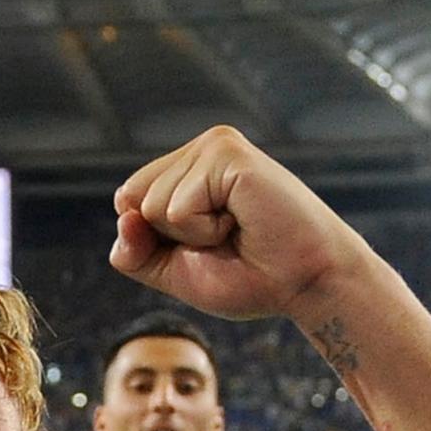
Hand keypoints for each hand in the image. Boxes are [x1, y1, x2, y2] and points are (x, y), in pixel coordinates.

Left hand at [111, 126, 377, 323]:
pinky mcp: (228, 154)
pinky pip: (177, 207)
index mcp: (188, 167)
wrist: (308, 284)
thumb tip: (122, 215)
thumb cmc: (253, 277)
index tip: (208, 246)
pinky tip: (243, 221)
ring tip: (238, 229)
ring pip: (152, 205)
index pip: (128, 200)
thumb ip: (136, 251)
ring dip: (193, 236)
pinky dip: (205, 231)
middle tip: (229, 239)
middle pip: (134, 201)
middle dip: (174, 238)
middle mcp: (200, 148)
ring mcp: (215, 145)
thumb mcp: (177, 271)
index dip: (154, 239)